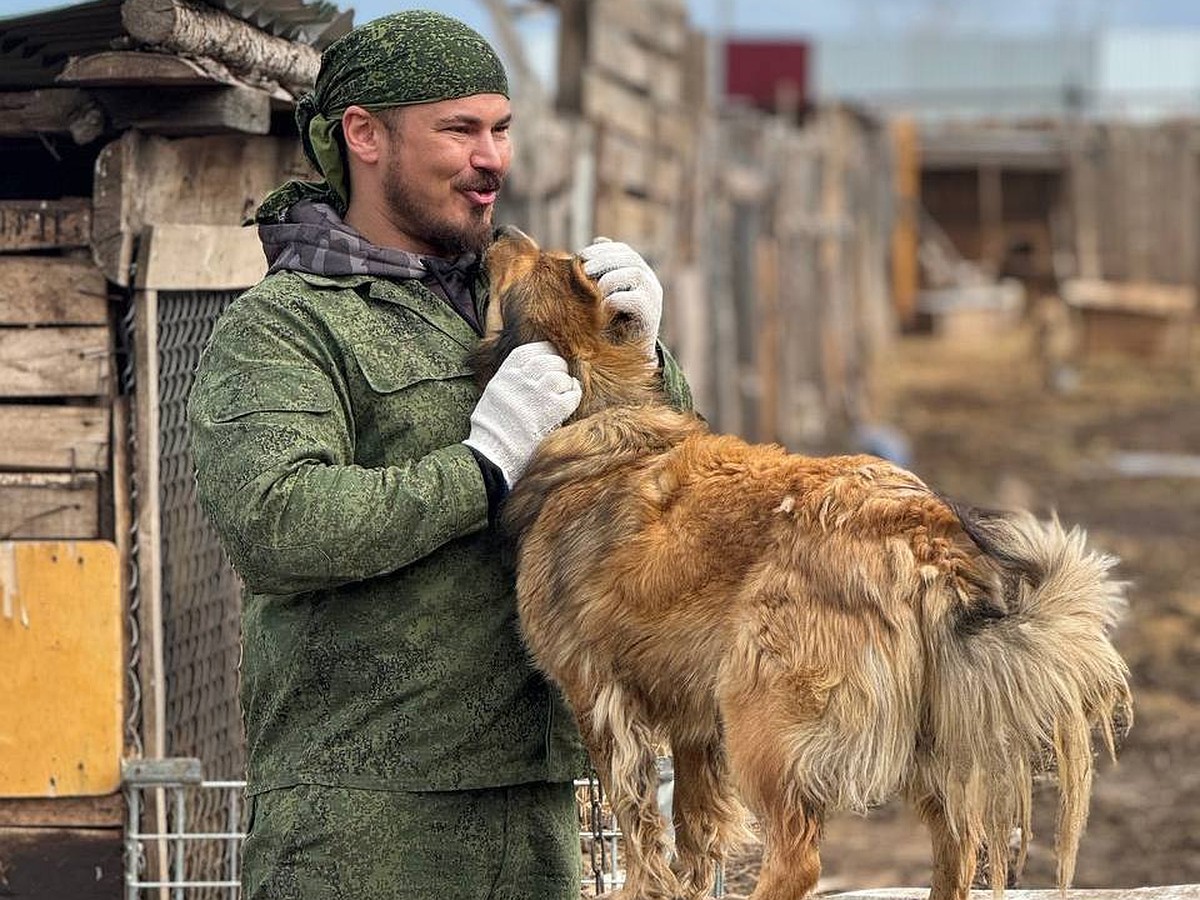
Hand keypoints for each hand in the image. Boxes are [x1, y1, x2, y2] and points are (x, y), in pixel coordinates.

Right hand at [463, 341, 581, 486]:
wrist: (492, 454)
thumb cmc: (491, 429)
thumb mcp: (493, 393)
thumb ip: (509, 378)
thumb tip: (526, 369)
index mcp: (505, 374)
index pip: (529, 352)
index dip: (543, 352)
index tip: (549, 358)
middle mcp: (521, 380)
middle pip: (548, 360)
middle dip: (557, 367)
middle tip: (559, 378)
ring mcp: (537, 394)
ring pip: (561, 375)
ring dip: (565, 383)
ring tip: (562, 393)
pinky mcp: (552, 411)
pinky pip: (572, 394)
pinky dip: (574, 395)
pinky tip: (570, 401)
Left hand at [579, 237, 661, 362]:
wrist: (623, 357)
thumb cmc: (608, 323)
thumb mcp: (602, 293)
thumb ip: (601, 271)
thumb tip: (597, 240)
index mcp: (638, 272)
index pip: (623, 250)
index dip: (602, 250)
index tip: (581, 256)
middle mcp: (650, 282)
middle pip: (630, 258)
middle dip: (603, 260)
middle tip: (583, 270)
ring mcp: (653, 298)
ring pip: (634, 274)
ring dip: (609, 279)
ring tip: (593, 291)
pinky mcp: (651, 316)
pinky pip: (634, 299)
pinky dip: (614, 301)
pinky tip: (601, 309)